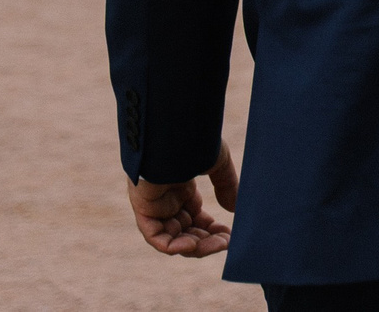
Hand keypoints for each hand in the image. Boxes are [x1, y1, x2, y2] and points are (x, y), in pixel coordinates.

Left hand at [129, 138, 238, 257]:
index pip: (195, 218)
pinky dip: (173, 245)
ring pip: (173, 238)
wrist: (172, 132)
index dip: (211, 230)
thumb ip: (226, 186)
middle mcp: (166, 199)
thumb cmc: (193, 141)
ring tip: (214, 244)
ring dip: (194, 246)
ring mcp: (154, 205)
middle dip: (207, 240)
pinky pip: (155, 237)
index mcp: (181, 188)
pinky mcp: (143, 209)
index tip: (230, 235)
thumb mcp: (216, 163)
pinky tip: (192, 245)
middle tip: (226, 242)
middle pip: (186, 231)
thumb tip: (235, 208)